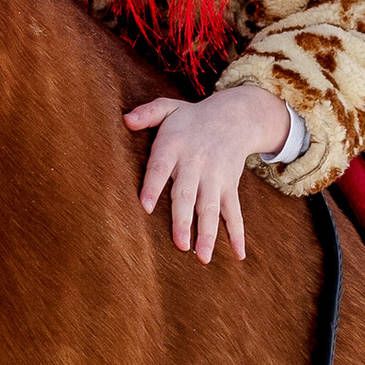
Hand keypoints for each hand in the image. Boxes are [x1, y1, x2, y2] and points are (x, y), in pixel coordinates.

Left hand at [123, 86, 290, 263]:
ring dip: (208, 233)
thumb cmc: (192, 117)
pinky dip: (237, 233)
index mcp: (175, 145)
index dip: (153, 186)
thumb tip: (126, 120)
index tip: (145, 207)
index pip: (160, 167)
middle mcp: (196, 163)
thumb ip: (147, 113)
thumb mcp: (169, 107)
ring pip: (211, 208)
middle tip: (180, 245)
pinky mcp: (230, 186)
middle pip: (188, 194)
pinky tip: (238, 254)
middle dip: (184, 220)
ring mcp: (215, 177)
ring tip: (203, 257)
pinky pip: (234, 211)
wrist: (237, 115)